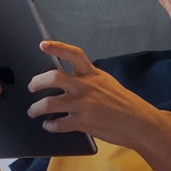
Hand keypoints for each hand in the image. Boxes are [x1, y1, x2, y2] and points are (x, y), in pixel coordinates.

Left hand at [26, 40, 165, 148]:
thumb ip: (86, 78)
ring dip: (36, 108)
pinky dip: (50, 125)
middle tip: (31, 87)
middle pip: (53, 78)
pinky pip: (58, 124)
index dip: (57, 47)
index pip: (74, 55)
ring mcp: (84, 105)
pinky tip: (49, 125)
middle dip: (36, 82)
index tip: (43, 45)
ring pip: (49, 103)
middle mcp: (86, 87)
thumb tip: (64, 79)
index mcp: (92, 74)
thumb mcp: (105, 82)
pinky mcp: (83, 123)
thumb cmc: (122, 103)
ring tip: (33, 111)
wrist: (139, 123)